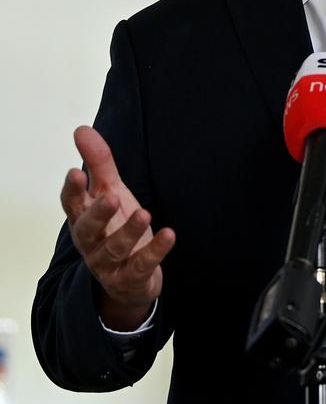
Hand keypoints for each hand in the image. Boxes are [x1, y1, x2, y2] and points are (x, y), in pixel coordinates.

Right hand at [60, 126, 174, 330]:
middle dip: (98, 214)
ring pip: (114, 248)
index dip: (72, 190)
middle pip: (87, 229)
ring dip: (128, 232)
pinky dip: (155, 251)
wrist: (129, 279)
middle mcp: (92, 241)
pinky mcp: (130, 277)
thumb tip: (81, 129)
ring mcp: (109, 262)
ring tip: (145, 214)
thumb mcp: (109, 192)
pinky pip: (141, 265)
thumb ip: (99, 164)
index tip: (75, 172)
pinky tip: (169, 234)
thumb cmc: (115, 227)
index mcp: (83, 218)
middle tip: (111, 197)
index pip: (72, 204)